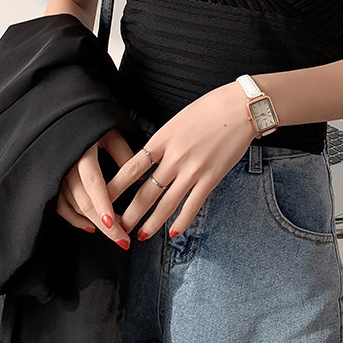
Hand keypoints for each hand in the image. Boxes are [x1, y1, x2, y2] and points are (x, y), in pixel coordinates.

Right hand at [55, 127, 134, 247]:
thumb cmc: (90, 120)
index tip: (115, 223)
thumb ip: (123, 151)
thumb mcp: (109, 129)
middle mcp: (65, 166)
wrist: (62, 114)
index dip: (103, 204)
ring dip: (94, 223)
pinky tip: (91, 227)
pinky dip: (75, 219)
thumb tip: (141, 177)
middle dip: (104, 224)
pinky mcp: (51, 181)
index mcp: (81, 151)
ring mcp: (56, 175)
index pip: (92, 182)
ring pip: (73, 207)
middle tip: (124, 240)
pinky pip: (60, 206)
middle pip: (84, 201)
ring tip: (116, 234)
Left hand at [106, 81, 256, 239]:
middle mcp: (174, 157)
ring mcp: (193, 169)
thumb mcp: (177, 120)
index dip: (115, 186)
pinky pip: (193, 205)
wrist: (240, 107)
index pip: (132, 167)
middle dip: (129, 213)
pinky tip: (173, 232)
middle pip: (145, 191)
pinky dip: (182, 221)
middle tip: (115, 227)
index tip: (101, 198)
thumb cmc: (209, 109)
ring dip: (151, 222)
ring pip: (166, 203)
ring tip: (140, 235)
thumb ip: (163, 141)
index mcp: (162, 139)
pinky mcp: (211, 178)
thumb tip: (149, 159)